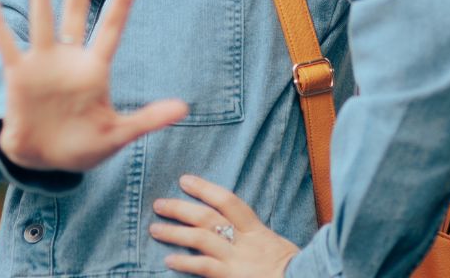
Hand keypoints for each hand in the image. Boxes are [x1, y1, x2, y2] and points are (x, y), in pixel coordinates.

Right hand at [0, 0, 188, 172]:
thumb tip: (185, 108)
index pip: (111, 29)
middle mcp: (69, 58)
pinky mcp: (18, 75)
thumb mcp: (117, 134)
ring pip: (43, 20)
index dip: (121, 3)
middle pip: (76, 11)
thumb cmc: (83, 145)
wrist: (44, 161)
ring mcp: (42, 63)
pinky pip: (6, 45)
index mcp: (95, 69)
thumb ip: (147, 119)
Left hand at [150, 174, 300, 276]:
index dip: (205, 188)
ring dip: (174, 233)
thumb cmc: (294, 270)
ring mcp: (237, 261)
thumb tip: (233, 229)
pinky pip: (204, 267)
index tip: (184, 180)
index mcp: (258, 231)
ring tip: (155, 229)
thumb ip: (257, 238)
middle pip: (207, 217)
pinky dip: (184, 263)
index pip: (228, 201)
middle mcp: (245, 242)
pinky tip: (169, 261)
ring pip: (200, 239)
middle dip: (181, 208)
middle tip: (159, 203)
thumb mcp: (277, 248)